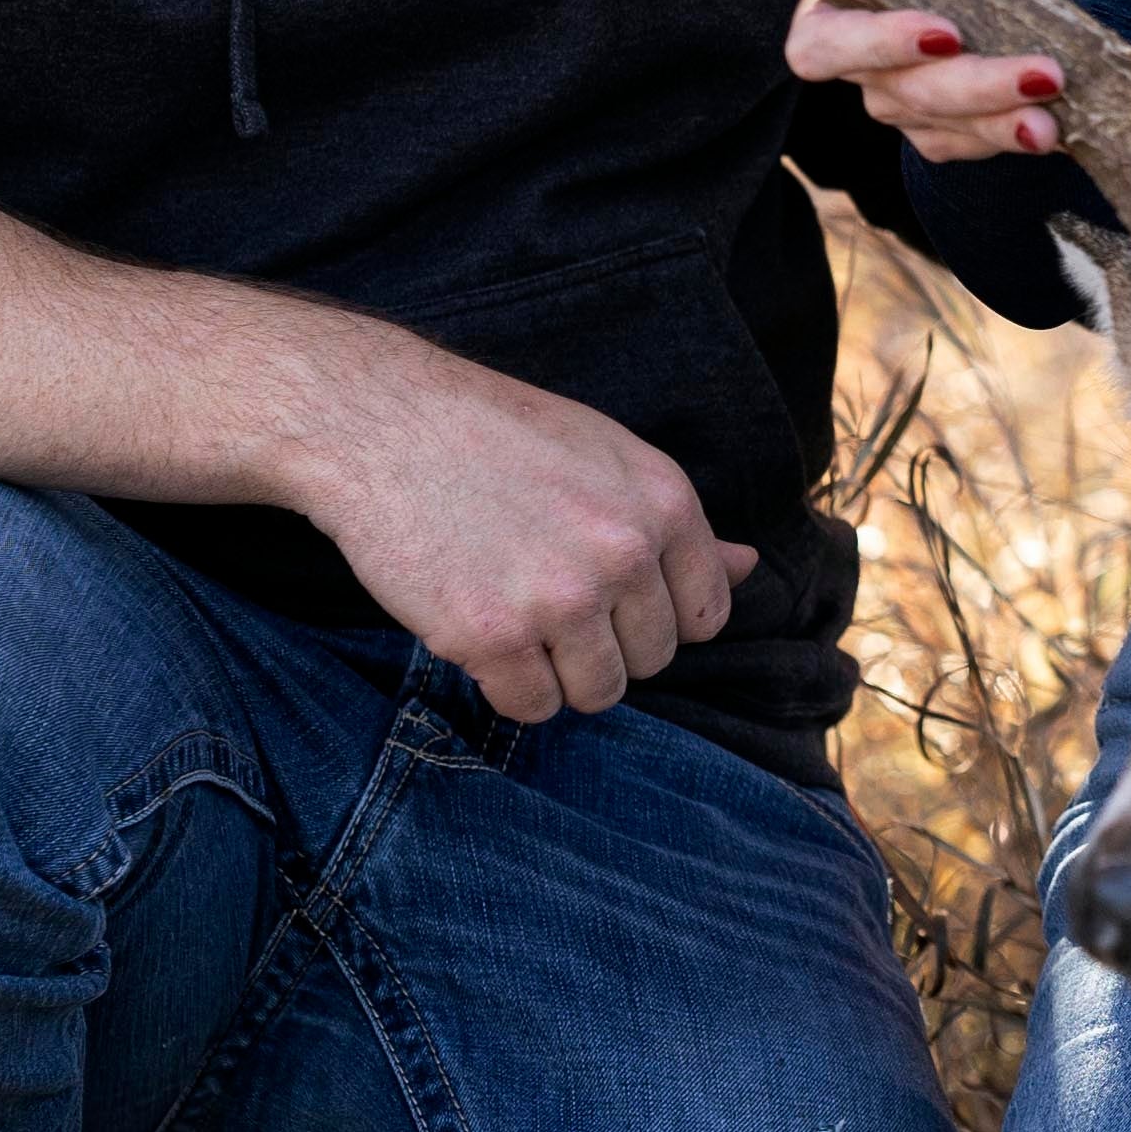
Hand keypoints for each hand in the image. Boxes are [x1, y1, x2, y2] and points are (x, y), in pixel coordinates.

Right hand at [281, 339, 759, 726]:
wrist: (382, 423)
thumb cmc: (496, 437)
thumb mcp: (605, 455)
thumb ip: (674, 524)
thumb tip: (748, 567)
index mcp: (663, 504)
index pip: (704, 615)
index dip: (657, 618)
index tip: (612, 602)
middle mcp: (623, 553)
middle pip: (651, 660)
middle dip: (606, 646)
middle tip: (546, 602)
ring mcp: (559, 598)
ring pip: (598, 693)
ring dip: (560, 675)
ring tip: (518, 621)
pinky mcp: (491, 637)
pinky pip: (532, 707)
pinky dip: (510, 690)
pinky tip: (482, 640)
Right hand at [786, 0, 1070, 160]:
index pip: (821, 45)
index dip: (874, 45)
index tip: (946, 33)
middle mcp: (863, 62)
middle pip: (900, 93)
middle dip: (973, 88)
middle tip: (1043, 74)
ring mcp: (902, 103)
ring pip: (939, 127)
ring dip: (999, 124)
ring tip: (1053, 118)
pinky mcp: (945, 130)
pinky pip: (968, 146)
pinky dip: (1009, 137)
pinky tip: (1052, 128)